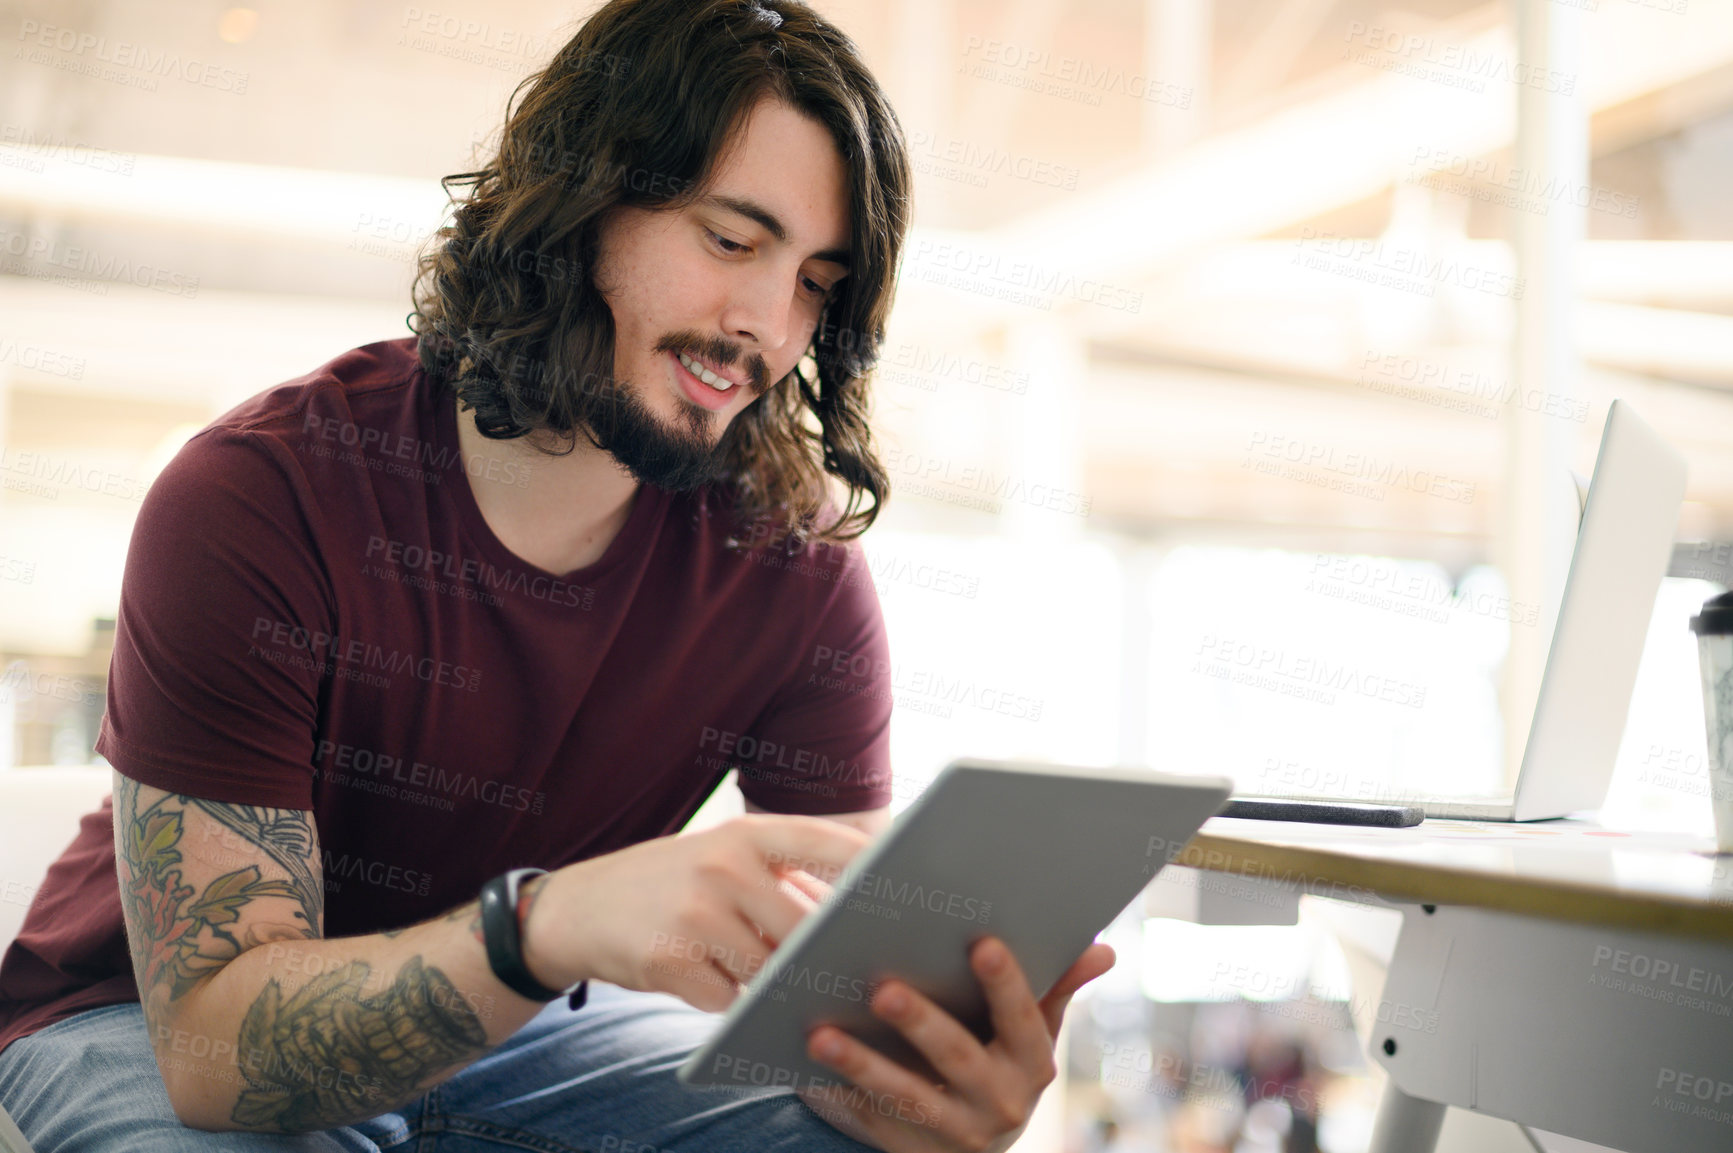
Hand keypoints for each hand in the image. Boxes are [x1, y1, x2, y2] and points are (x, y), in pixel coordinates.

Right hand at [520, 814, 869, 1010]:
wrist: (577, 909)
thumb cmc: (668, 884)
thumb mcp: (719, 859)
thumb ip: (781, 878)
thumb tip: (853, 916)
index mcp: (741, 837)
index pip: (822, 842)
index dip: (867, 863)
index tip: (905, 881)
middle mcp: (721, 868)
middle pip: (803, 927)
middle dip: (818, 952)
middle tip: (840, 967)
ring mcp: (694, 916)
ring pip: (768, 970)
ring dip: (769, 981)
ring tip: (754, 969)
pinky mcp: (669, 963)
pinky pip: (726, 998)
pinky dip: (725, 998)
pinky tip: (705, 979)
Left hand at [796, 937, 1115, 1152]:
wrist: (970, 1150)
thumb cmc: (998, 1063)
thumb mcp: (1030, 1033)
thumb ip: (1056, 987)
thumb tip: (1103, 946)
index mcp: (1033, 1063)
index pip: (1024, 1018)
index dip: (1006, 983)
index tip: (982, 942)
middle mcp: (1001, 1104)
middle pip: (957, 1058)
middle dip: (920, 1023)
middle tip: (882, 987)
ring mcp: (954, 1134)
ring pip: (906, 1098)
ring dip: (862, 1065)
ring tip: (820, 1033)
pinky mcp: (907, 1151)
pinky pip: (869, 1123)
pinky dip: (836, 1097)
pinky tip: (802, 1071)